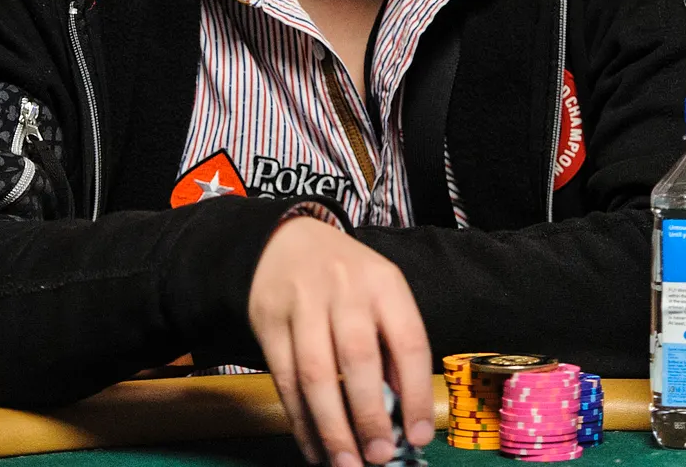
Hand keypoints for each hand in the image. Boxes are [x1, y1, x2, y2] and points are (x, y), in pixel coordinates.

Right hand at [248, 216, 432, 466]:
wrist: (284, 240)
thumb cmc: (346, 278)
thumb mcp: (381, 293)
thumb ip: (393, 346)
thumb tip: (404, 417)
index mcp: (384, 283)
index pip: (408, 341)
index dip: (414, 394)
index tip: (416, 437)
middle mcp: (345, 289)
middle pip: (358, 358)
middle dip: (370, 416)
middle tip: (379, 457)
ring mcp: (302, 304)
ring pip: (316, 375)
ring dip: (332, 427)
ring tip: (346, 463)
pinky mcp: (269, 322)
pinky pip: (285, 379)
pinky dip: (300, 420)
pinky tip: (314, 447)